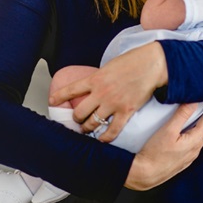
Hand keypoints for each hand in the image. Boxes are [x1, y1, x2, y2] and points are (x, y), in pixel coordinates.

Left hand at [48, 42, 167, 142]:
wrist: (151, 64)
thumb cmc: (131, 61)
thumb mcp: (108, 66)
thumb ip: (98, 78)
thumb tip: (93, 86)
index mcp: (94, 78)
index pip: (70, 89)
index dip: (58, 97)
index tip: (51, 102)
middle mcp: (100, 92)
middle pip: (80, 112)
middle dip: (76, 119)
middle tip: (77, 121)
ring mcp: (112, 103)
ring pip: (93, 123)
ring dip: (88, 128)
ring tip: (87, 130)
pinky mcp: (126, 111)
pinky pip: (113, 130)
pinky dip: (106, 137)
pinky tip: (102, 140)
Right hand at [125, 103, 202, 190]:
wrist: (146, 174)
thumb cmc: (154, 153)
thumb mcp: (167, 131)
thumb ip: (181, 115)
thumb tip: (193, 102)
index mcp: (194, 140)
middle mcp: (196, 149)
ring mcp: (190, 155)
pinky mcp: (184, 159)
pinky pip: (198, 143)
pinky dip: (202, 133)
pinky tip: (200, 133)